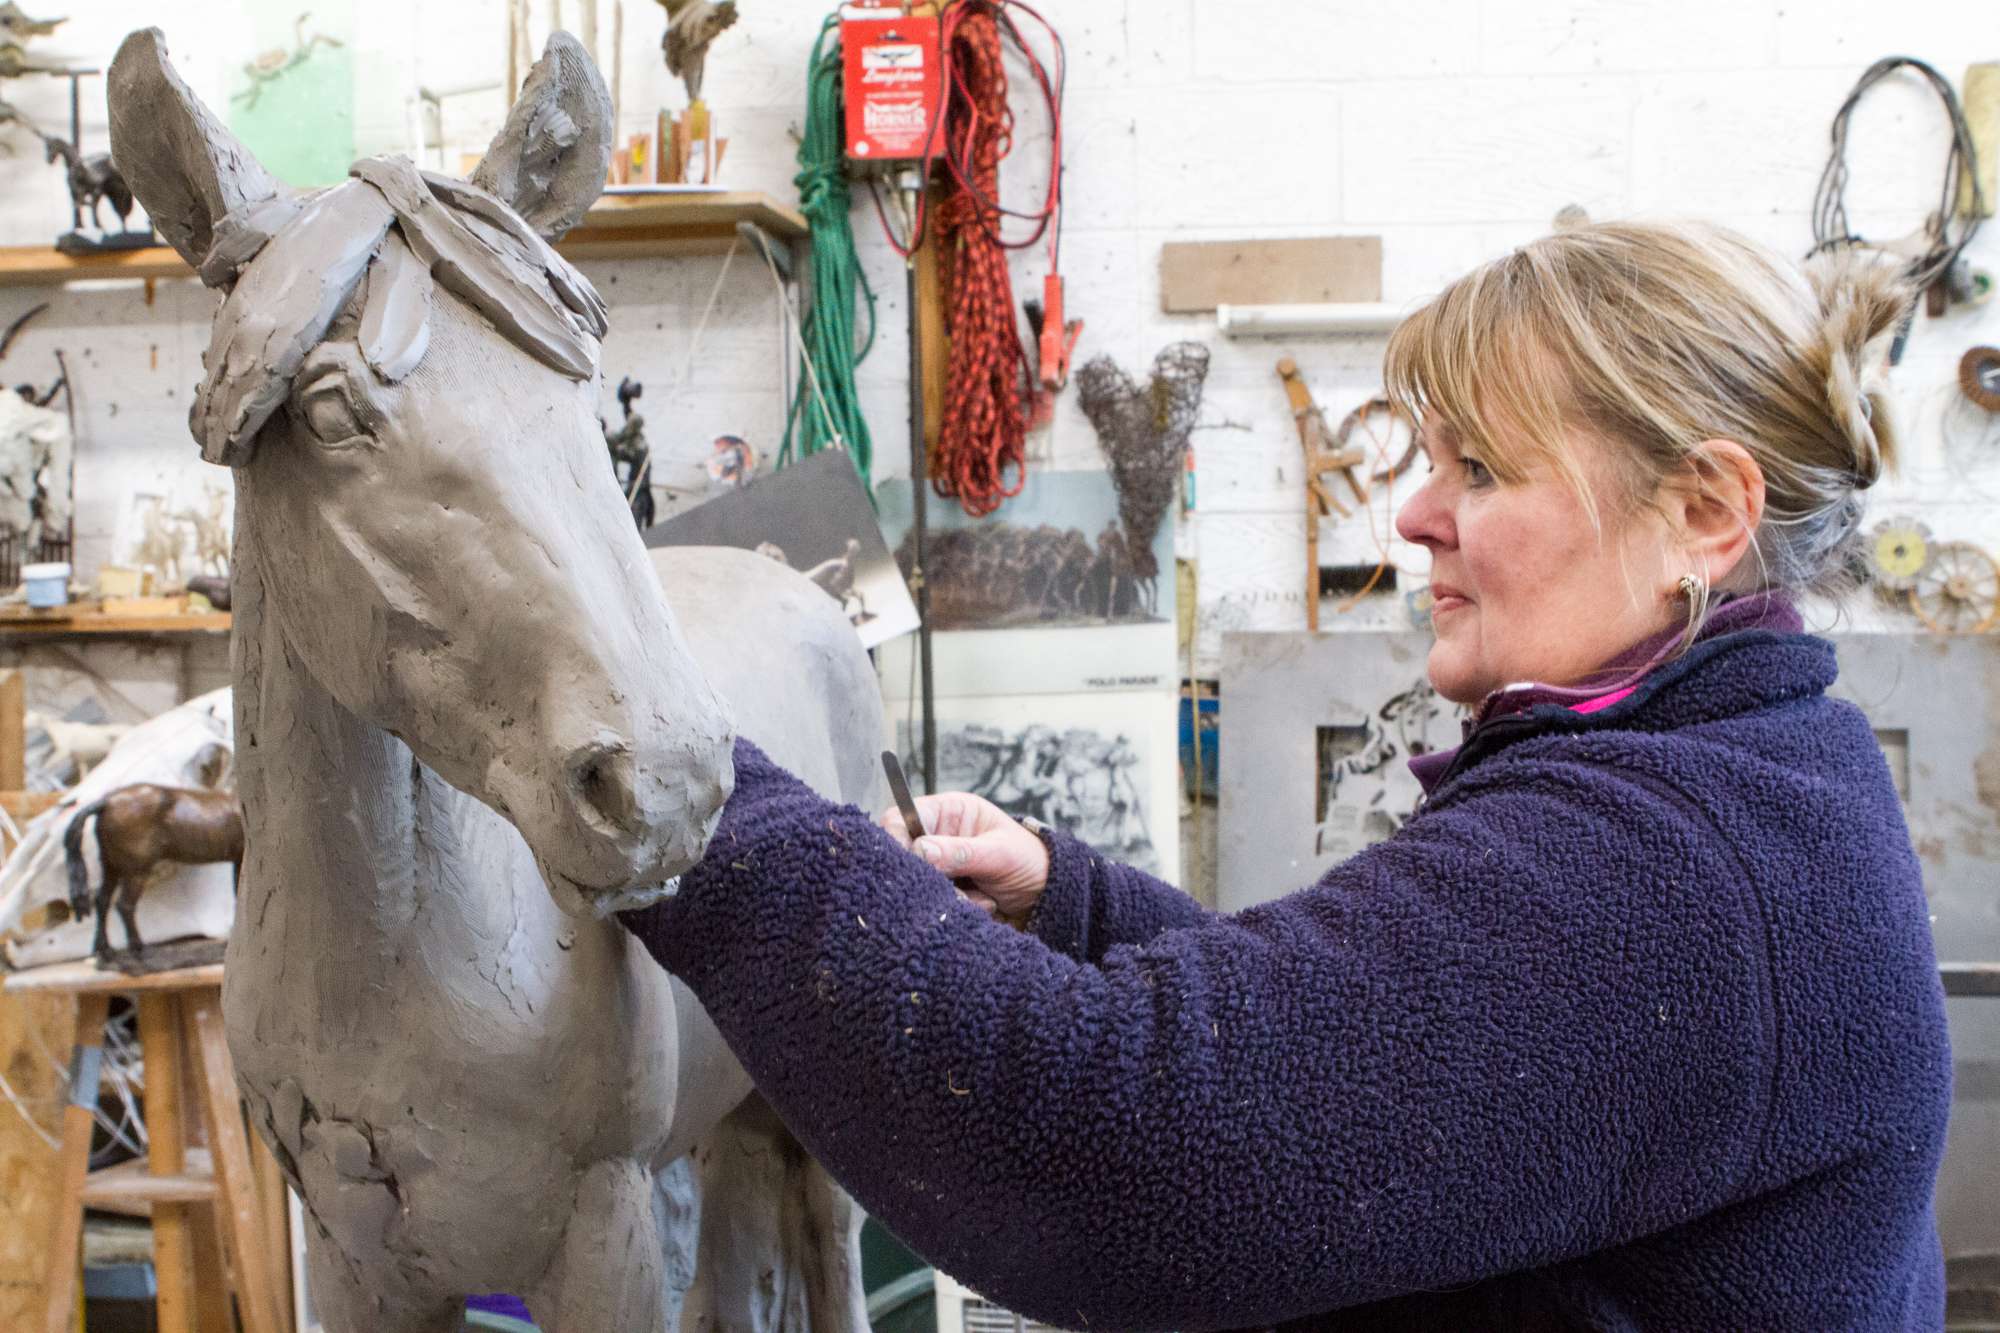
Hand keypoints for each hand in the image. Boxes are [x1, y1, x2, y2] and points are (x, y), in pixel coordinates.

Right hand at [876, 791, 1049, 922]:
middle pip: (904, 855)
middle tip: (956, 888)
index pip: (901, 818)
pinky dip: (959, 909)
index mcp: (948, 812)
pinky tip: (985, 904)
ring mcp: (939, 866)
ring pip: (918, 885)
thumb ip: (961, 852)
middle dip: (928, 877)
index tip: (908, 864)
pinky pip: (934, 904)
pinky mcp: (944, 892)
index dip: (895, 839)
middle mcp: (938, 836)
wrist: (1048, 895)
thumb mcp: (1000, 853)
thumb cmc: (1029, 861)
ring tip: (984, 897)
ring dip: (950, 896)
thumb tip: (921, 850)